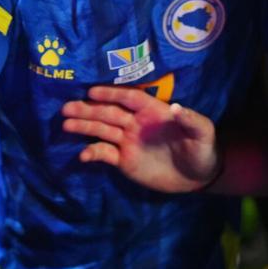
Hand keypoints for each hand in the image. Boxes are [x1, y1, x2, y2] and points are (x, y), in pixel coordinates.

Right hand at [61, 86, 219, 193]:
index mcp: (153, 111)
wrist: (198, 177)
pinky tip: (83, 155)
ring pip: (102, 130)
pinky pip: (105, 154)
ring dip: (84, 126)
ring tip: (65, 123)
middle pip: (110, 113)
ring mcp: (129, 142)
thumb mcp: (203, 133)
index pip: (129, 98)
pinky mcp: (125, 161)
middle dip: (89, 109)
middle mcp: (137, 123)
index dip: (112, 94)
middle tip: (67, 107)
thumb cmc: (202, 149)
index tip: (92, 91)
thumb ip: (190, 119)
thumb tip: (175, 107)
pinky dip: (93, 153)